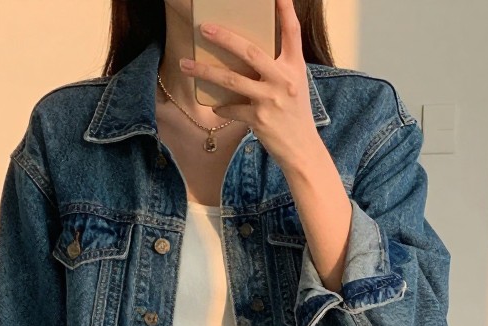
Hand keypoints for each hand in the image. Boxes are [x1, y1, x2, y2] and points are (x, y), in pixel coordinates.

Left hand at [179, 0, 317, 168]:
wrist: (302, 149)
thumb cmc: (295, 114)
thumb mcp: (295, 84)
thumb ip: (278, 66)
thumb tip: (248, 53)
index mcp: (295, 67)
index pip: (292, 32)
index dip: (285, 10)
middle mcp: (283, 80)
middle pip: (250, 52)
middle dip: (225, 38)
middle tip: (205, 28)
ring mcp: (270, 99)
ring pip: (231, 80)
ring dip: (205, 71)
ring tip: (185, 64)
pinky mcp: (259, 119)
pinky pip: (232, 109)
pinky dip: (222, 107)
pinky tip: (214, 106)